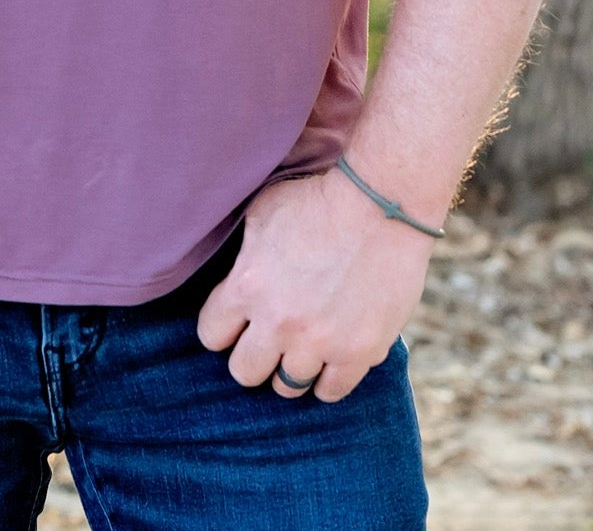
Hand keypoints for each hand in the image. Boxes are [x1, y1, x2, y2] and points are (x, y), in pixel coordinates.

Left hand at [195, 164, 436, 402]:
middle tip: (267, 340)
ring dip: (290, 367)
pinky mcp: (359, 352)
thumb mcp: (263, 213)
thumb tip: (232, 273)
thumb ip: (242, 252)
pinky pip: (331, 391)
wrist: (381, 206)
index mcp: (248, 286)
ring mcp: (320, 342)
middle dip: (252, 356)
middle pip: (244, 372)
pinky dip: (327, 379)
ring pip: (287, 386)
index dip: (221, 328)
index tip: (235, 321)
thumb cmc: (318, 201)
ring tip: (301, 347)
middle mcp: (279, 322)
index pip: (211, 334)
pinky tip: (330, 359)